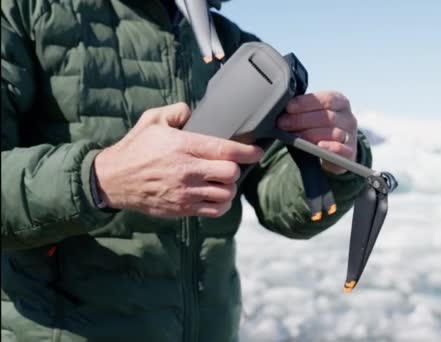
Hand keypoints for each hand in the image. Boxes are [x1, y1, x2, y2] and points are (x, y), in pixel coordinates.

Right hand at [94, 103, 262, 216]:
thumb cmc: (135, 148)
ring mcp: (185, 192)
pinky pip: (215, 210)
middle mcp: (186, 170)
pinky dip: (222, 204)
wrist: (112, 180)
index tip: (256, 151)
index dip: (247, 151)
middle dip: (235, 168)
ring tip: (223, 180)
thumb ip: (177, 112)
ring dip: (229, 187)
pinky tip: (217, 195)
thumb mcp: (152, 120)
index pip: (225, 150)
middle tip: (231, 164)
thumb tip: (194, 111)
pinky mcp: (182, 209)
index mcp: (182, 146)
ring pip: (226, 194)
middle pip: (231, 173)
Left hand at [278, 91, 357, 173]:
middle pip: (327, 117)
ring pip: (333, 132)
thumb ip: (303, 109)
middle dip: (302, 120)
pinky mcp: (350, 153)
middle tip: (283, 123)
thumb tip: (284, 108)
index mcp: (340, 102)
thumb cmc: (318, 127)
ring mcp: (351, 136)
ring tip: (294, 136)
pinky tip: (319, 146)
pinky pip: (342, 149)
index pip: (326, 99)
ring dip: (310, 134)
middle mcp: (348, 118)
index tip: (289, 107)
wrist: (333, 150)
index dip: (306, 103)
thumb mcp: (313, 113)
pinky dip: (331, 147)